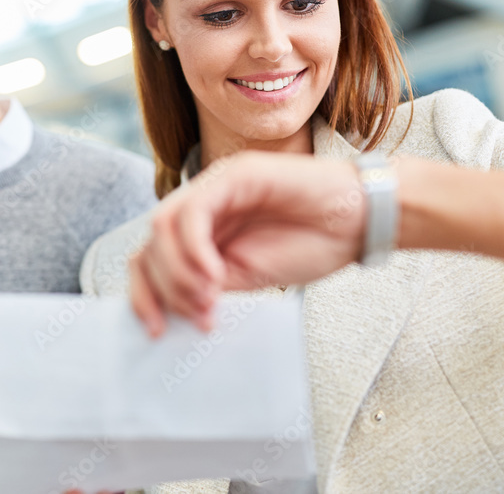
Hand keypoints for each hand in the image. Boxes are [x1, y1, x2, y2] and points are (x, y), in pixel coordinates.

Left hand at [129, 151, 366, 335]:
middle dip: (164, 288)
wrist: (359, 220)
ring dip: (178, 271)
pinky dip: (193, 249)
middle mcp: (201, 205)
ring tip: (210, 297)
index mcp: (202, 231)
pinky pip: (192, 212)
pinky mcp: (234, 175)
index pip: (149, 257)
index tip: (157, 329)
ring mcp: (215, 186)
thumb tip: (174, 308)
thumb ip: (209, 284)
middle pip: (148, 245)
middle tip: (201, 313)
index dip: (144, 294)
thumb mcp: (248, 277)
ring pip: (162, 227)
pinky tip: (215, 275)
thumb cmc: (312, 245)